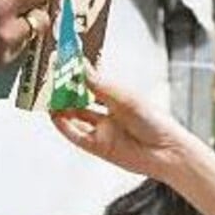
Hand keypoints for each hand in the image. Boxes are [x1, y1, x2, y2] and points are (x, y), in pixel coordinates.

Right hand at [51, 69, 197, 183]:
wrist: (166, 151)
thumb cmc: (155, 122)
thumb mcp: (125, 98)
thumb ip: (101, 86)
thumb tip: (83, 68)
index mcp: (117, 99)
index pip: (92, 84)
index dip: (77, 75)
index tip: (64, 63)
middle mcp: (108, 115)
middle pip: (79, 101)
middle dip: (65, 91)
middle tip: (51, 80)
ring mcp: (102, 131)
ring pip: (74, 118)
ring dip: (61, 108)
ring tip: (49, 96)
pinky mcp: (97, 147)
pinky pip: (75, 135)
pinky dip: (63, 125)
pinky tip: (55, 115)